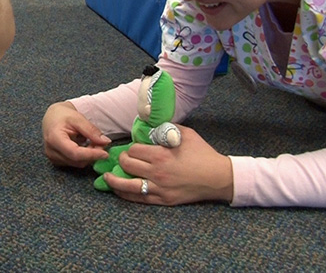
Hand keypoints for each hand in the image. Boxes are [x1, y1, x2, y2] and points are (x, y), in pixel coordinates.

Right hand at [42, 101, 110, 167]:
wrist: (52, 118)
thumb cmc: (63, 116)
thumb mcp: (78, 118)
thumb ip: (91, 130)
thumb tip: (105, 142)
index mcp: (54, 138)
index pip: (75, 153)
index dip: (91, 155)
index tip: (105, 153)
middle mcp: (51, 151)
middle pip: (77, 160)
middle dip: (92, 154)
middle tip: (101, 143)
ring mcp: (53, 157)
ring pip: (77, 163)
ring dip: (89, 156)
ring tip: (93, 143)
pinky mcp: (56, 161)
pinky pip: (74, 163)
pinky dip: (83, 157)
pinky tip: (85, 147)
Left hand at [103, 125, 232, 205]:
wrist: (218, 178)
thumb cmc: (203, 154)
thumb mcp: (186, 134)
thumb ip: (166, 128)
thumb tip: (151, 124)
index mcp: (161, 155)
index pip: (134, 150)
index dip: (130, 148)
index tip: (132, 148)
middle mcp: (157, 172)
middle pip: (128, 165)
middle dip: (122, 160)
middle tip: (123, 158)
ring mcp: (159, 188)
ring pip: (127, 186)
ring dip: (114, 181)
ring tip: (107, 177)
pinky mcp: (163, 200)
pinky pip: (139, 199)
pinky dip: (126, 194)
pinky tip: (119, 190)